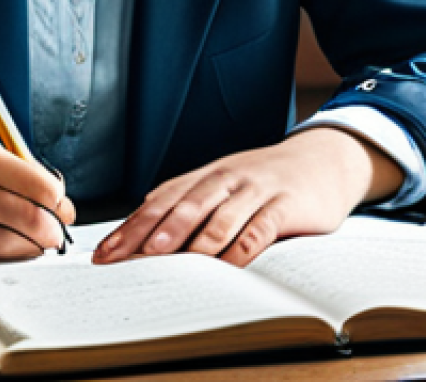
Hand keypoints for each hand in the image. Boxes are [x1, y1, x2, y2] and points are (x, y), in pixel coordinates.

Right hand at [0, 139, 74, 257]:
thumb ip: (19, 175)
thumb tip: (63, 202)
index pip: (36, 181)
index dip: (59, 200)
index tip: (65, 207)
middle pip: (29, 212)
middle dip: (54, 227)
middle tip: (60, 232)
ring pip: (14, 237)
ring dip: (38, 244)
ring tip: (44, 242)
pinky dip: (17, 252)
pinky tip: (22, 249)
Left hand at [93, 127, 403, 267]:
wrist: (321, 160)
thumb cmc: (264, 181)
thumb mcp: (223, 187)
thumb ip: (189, 205)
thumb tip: (143, 230)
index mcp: (204, 177)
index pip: (159, 202)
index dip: (130, 227)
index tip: (104, 254)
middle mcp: (224, 179)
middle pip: (181, 206)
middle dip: (149, 231)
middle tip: (125, 255)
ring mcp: (254, 190)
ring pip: (216, 215)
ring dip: (188, 238)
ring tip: (164, 257)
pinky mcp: (285, 205)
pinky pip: (259, 228)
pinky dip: (241, 247)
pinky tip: (228, 265)